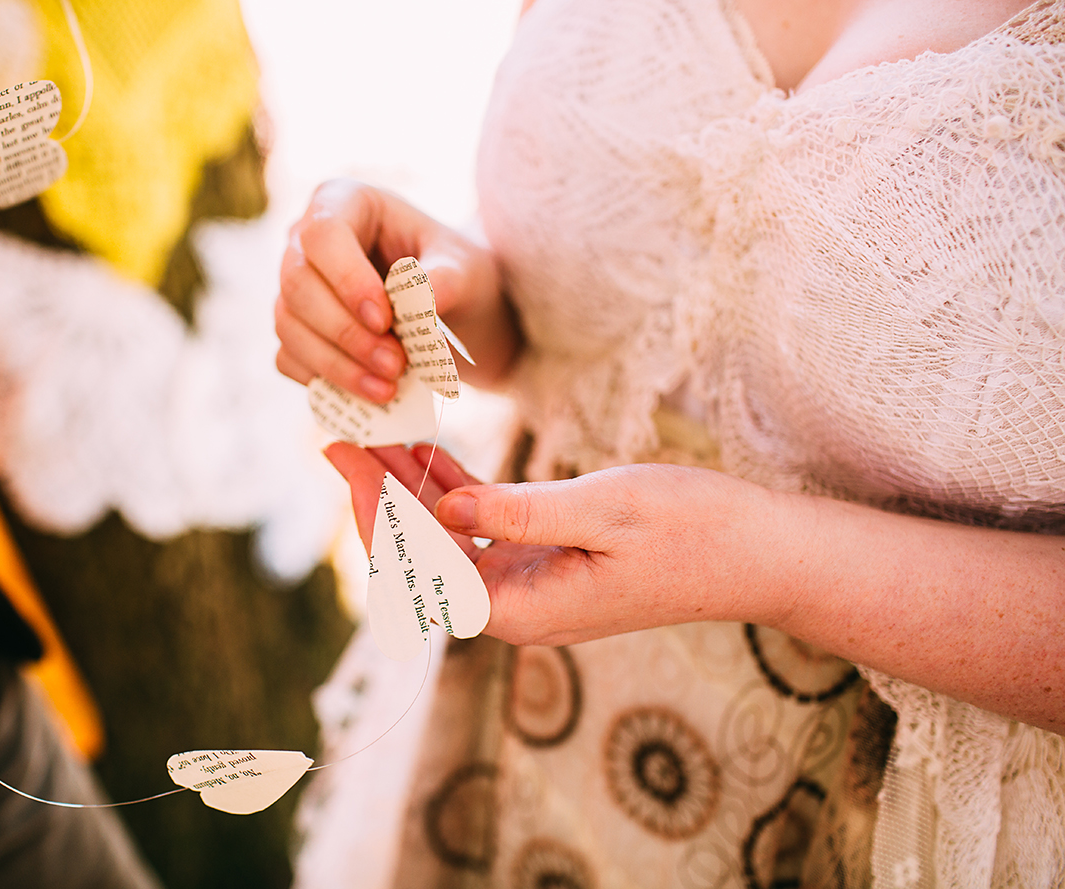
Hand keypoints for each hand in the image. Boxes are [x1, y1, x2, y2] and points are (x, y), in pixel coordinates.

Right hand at [275, 179, 517, 403]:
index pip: (323, 233)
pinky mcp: (297, 331)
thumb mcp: (468, 269)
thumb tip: (422, 302)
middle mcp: (307, 241)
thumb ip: (446, 279)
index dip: (346, 279)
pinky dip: (324, 380)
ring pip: (288, 325)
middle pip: (297, 284)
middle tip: (395, 366)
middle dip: (345, 332)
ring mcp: (296, 288)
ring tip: (388, 389)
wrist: (458, 313)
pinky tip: (368, 394)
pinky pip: (288, 358)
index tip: (385, 320)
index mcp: (346, 203)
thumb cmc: (460, 275)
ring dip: (335, 364)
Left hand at [326, 441, 784, 645]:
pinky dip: (455, 492)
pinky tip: (427, 454)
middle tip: (340, 440)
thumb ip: (520, 513)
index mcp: (526, 609)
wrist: (759, 554)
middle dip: (382, 499)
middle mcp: (520, 607)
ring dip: (412, 491)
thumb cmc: (695, 531)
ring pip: (451, 539)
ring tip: (372, 437)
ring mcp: (534, 586)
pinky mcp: (550, 562)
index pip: (425, 572)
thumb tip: (444, 510)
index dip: (382, 517)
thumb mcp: (606, 509)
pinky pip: (487, 528)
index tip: (351, 465)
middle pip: (426, 557)